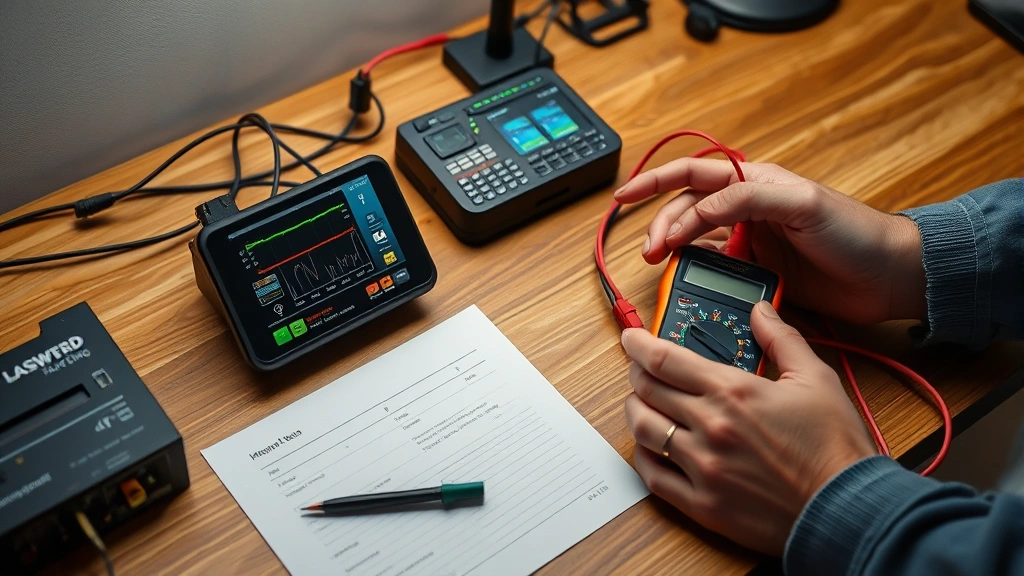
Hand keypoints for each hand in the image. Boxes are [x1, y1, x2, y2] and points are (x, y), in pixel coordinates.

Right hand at [613, 159, 925, 322]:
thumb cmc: (856, 232)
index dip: (656, 183)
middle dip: (661, 226)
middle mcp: (748, 210)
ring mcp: (751, 242)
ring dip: (674, 251)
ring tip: (661, 265)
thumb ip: (749, 198)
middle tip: (650, 252)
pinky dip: (697, 274)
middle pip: (687, 211)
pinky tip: (689, 280)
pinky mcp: (758, 273)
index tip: (625, 197)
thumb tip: (700, 211)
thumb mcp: (802, 204)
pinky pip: (715, 270)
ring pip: (696, 242)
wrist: (888, 277)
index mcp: (756, 182)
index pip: (695, 175)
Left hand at [622, 302, 876, 554]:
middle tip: (639, 368)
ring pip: (644, 430)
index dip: (639, 344)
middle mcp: (710, 426)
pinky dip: (644, 457)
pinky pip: (653, 477)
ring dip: (635, 411)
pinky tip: (651, 448)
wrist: (848, 509)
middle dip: (637, 373)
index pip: (665, 359)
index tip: (631, 338)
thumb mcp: (817, 378)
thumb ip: (782, 338)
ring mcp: (702, 467)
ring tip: (641, 404)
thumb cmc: (835, 447)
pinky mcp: (703, 504)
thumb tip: (761, 310)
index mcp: (733, 391)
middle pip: (647, 390)